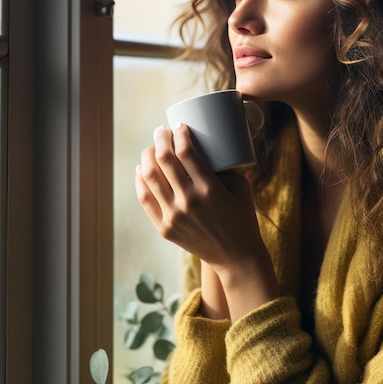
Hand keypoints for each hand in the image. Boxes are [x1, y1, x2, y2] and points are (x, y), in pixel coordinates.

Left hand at [135, 124, 269, 275]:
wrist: (236, 257)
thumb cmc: (242, 219)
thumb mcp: (241, 189)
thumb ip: (227, 168)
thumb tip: (214, 147)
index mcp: (210, 190)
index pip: (187, 152)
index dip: (180, 134)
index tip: (180, 126)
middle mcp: (189, 201)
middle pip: (164, 160)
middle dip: (160, 139)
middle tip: (162, 131)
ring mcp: (174, 216)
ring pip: (150, 177)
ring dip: (147, 157)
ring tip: (151, 148)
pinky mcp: (165, 228)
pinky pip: (145, 199)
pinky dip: (140, 181)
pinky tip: (142, 170)